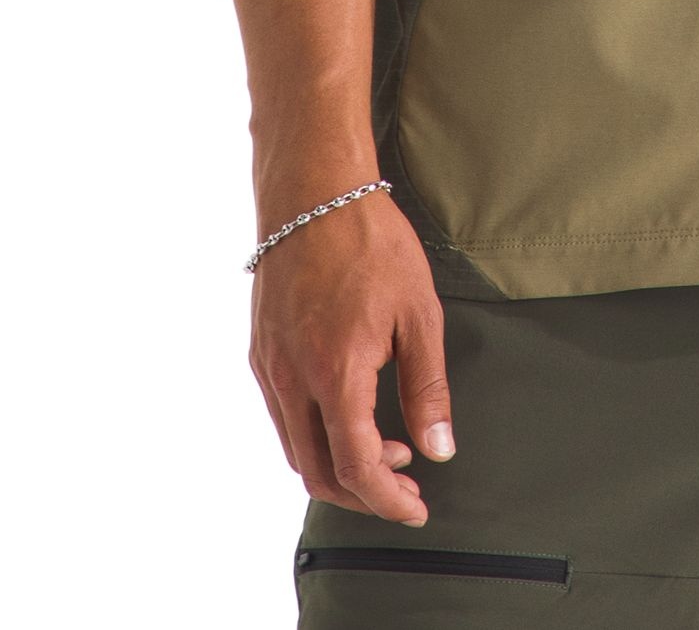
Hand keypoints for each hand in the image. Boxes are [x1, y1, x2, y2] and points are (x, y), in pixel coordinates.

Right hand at [248, 188, 454, 522]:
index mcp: (335, 372)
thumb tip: (438, 448)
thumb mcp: (418, 313)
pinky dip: (315, 435)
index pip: (357, 466)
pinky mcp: (260, 353)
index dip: (388, 499)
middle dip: (364, 492)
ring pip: (296, 449)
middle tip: (405, 483)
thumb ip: (427, 387)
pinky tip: (349, 412)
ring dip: (338, 465)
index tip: (415, 507)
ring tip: (386, 447)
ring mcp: (269, 367)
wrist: (314, 192)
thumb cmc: (371, 242)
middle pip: (318, 472)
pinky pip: (282, 417)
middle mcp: (292, 378)